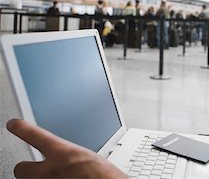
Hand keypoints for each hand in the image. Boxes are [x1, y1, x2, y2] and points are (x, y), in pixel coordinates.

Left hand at [6, 119, 126, 177]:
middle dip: (25, 167)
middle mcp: (50, 171)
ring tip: (58, 176)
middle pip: (20, 168)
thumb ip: (75, 158)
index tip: (13, 124)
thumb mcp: (92, 159)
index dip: (21, 129)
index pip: (34, 135)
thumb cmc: (105, 177)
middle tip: (32, 167)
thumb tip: (73, 162)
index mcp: (63, 154)